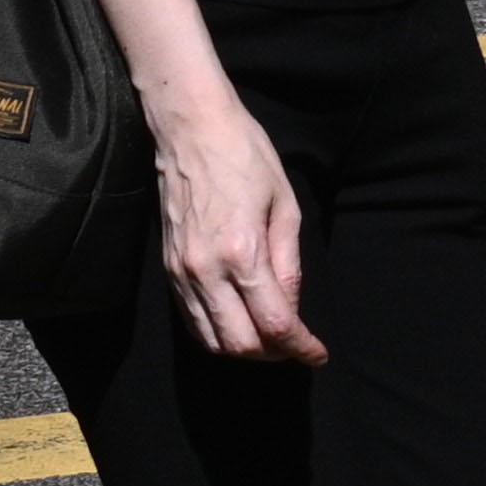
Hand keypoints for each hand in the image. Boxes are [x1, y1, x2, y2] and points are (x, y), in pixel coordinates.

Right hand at [149, 85, 325, 365]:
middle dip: (274, 355)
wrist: (190, 130)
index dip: (300, 347)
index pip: (274, 323)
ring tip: (272, 340)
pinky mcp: (167, 269)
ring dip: (245, 350)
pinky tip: (241, 323)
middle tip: (297, 347)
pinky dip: (217, 334)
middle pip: (239, 344)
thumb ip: (288, 265)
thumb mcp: (285, 207)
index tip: (318, 354)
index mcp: (241, 253)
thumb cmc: (246, 158)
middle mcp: (204, 270)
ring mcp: (180, 272)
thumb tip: (292, 309)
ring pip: (210, 340)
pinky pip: (191, 320)